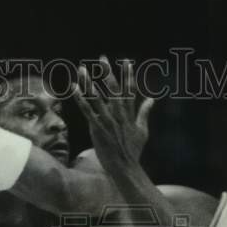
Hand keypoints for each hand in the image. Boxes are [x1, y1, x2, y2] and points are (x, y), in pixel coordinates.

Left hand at [73, 56, 154, 172]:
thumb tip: (152, 99)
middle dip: (108, 72)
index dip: (128, 75)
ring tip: (82, 69)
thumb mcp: (143, 131)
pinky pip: (88, 111)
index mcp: (129, 114)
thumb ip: (145, 112)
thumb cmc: (133, 151)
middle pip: (113, 89)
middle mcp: (119, 115)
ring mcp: (108, 122)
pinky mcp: (98, 129)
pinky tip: (74, 89)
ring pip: (97, 97)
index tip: (127, 61)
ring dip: (89, 82)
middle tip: (102, 58)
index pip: (130, 90)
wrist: (126, 168)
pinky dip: (81, 99)